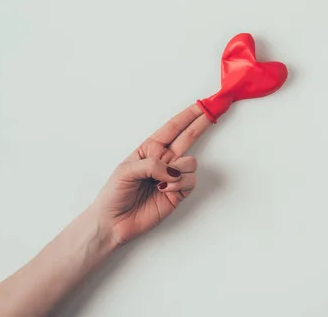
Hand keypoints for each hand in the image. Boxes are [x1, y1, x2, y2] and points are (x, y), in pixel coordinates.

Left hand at [93, 104, 210, 245]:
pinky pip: (190, 181)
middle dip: (201, 124)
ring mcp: (172, 176)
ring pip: (191, 163)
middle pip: (189, 137)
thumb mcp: (126, 170)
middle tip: (215, 111)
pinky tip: (164, 190)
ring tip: (160, 182)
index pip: (173, 128)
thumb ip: (152, 164)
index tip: (203, 105)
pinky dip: (178, 185)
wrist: (113, 221)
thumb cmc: (114, 193)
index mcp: (150, 149)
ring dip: (179, 170)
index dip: (188, 115)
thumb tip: (173, 170)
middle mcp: (164, 160)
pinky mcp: (178, 193)